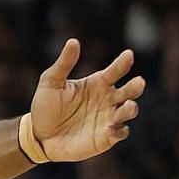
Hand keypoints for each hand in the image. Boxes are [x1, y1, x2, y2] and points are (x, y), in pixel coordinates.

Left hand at [26, 39, 144, 163]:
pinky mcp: (106, 137)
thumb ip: (63, 64)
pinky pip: (119, 133)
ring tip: (129, 105)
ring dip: (131, 108)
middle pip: (129, 90)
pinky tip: (112, 129)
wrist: (38, 136)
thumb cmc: (46, 107)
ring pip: (128, 111)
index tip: (128, 54)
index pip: (115, 71)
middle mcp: (108, 99)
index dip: (123, 63)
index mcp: (98, 83)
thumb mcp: (50, 82)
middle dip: (136, 86)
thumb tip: (73, 41)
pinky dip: (119, 131)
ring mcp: (109, 118)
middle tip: (139, 82)